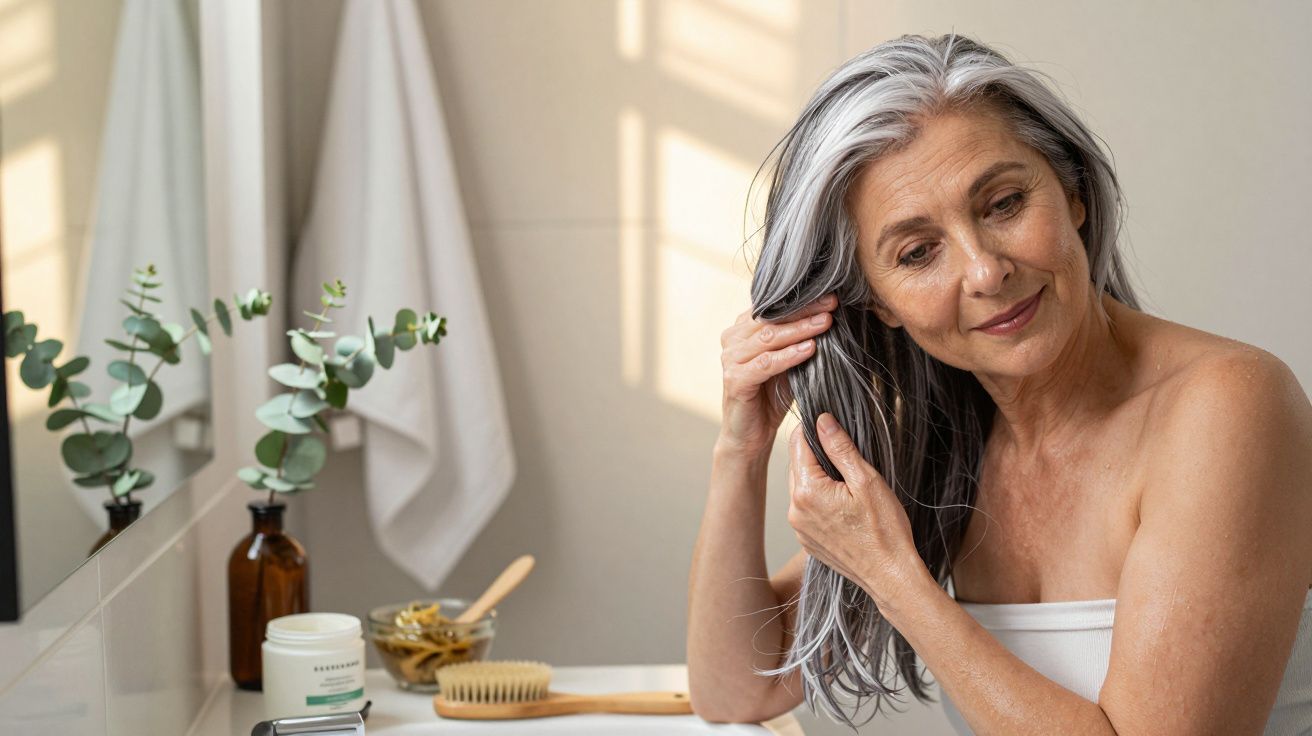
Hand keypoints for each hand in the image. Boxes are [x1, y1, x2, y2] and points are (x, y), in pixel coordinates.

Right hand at [717, 294, 836, 456]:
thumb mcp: (789, 361)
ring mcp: (730, 359)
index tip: (831, 295)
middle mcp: (732, 339)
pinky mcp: (734, 380)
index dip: (802, 300)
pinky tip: (810, 349)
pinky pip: (766, 364)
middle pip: (771, 318)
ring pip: (768, 338)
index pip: (773, 307)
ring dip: (800, 330)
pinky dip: (789, 356)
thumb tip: (831, 315)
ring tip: (825, 323)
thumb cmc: (771, 395)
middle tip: (832, 305)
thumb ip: (799, 338)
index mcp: (743, 328)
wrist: (751, 434)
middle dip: (804, 310)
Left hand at [787, 412, 925, 611]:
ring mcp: (799, 528)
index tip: (830, 426)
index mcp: (808, 491)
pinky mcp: (807, 541)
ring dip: (819, 478)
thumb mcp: (866, 480)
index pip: (798, 444)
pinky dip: (820, 500)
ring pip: (802, 487)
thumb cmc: (885, 531)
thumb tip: (823, 421)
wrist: (890, 576)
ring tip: (848, 484)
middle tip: (847, 458)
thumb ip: (840, 448)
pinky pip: (806, 509)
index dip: (814, 430)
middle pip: (797, 465)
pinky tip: (844, 506)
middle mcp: (796, 511)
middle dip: (817, 455)